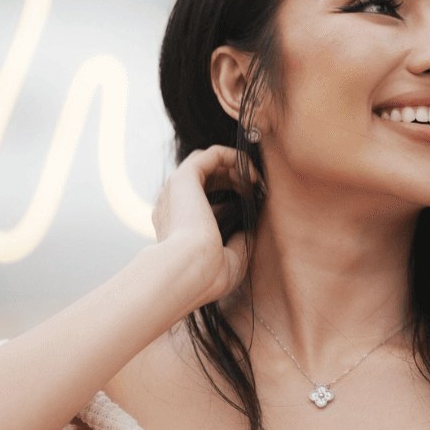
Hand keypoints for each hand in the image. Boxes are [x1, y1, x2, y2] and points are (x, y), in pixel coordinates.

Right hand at [152, 144, 257, 309]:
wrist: (190, 271)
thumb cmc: (209, 276)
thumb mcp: (231, 258)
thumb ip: (239, 239)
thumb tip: (252, 226)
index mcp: (176, 227)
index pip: (202, 201)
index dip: (230, 198)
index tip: (253, 204)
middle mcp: (172, 205)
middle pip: (204, 178)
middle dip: (233, 179)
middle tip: (258, 190)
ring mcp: (175, 190)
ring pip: (207, 162)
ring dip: (235, 166)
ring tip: (256, 181)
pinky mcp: (184, 177)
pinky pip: (211, 154)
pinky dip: (234, 157)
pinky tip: (251, 174)